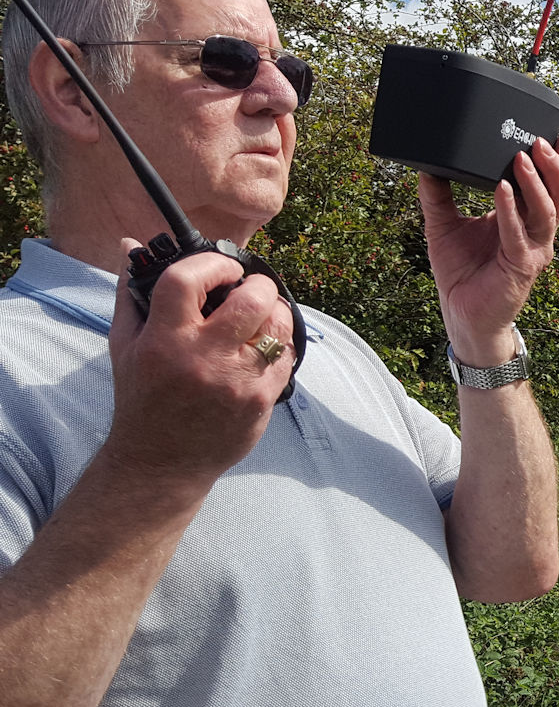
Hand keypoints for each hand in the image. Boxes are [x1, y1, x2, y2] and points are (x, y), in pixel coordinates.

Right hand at [100, 238, 296, 483]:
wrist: (161, 461)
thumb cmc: (142, 398)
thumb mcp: (125, 346)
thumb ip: (130, 293)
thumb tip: (131, 245)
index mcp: (163, 339)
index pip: (188, 279)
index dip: (213, 263)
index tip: (225, 266)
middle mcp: (203, 358)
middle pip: (251, 300)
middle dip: (258, 284)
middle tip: (251, 287)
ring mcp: (237, 380)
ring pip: (277, 326)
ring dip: (275, 311)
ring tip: (263, 313)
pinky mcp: (261, 399)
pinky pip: (285, 356)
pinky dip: (280, 343)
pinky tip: (265, 345)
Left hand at [418, 131, 558, 364]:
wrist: (462, 317)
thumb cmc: (461, 274)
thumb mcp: (444, 225)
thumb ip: (438, 194)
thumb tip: (426, 163)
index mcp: (524, 220)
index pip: (549, 186)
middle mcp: (535, 234)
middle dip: (555, 165)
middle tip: (541, 139)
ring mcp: (533, 250)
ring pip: (547, 211)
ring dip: (536, 182)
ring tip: (522, 157)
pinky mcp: (521, 267)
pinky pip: (518, 234)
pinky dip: (510, 209)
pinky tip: (502, 189)